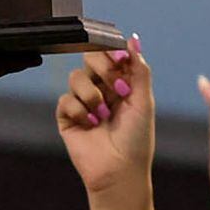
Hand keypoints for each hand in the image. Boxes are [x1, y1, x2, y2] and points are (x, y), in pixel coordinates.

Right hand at [58, 36, 155, 195]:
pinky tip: (90, 125)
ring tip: (103, 115)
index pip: (110, 53)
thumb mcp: (144, 100)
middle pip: (89, 57)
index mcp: (121, 82)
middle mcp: (101, 88)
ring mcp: (83, 102)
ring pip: (76, 77)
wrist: (119, 170)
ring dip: (92, 94)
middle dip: (104, 69)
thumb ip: (139, 68)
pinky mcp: (67, 117)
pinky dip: (79, 110)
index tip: (120, 58)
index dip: (112, 51)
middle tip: (118, 89)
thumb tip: (133, 38)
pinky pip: (65, 99)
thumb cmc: (136, 139)